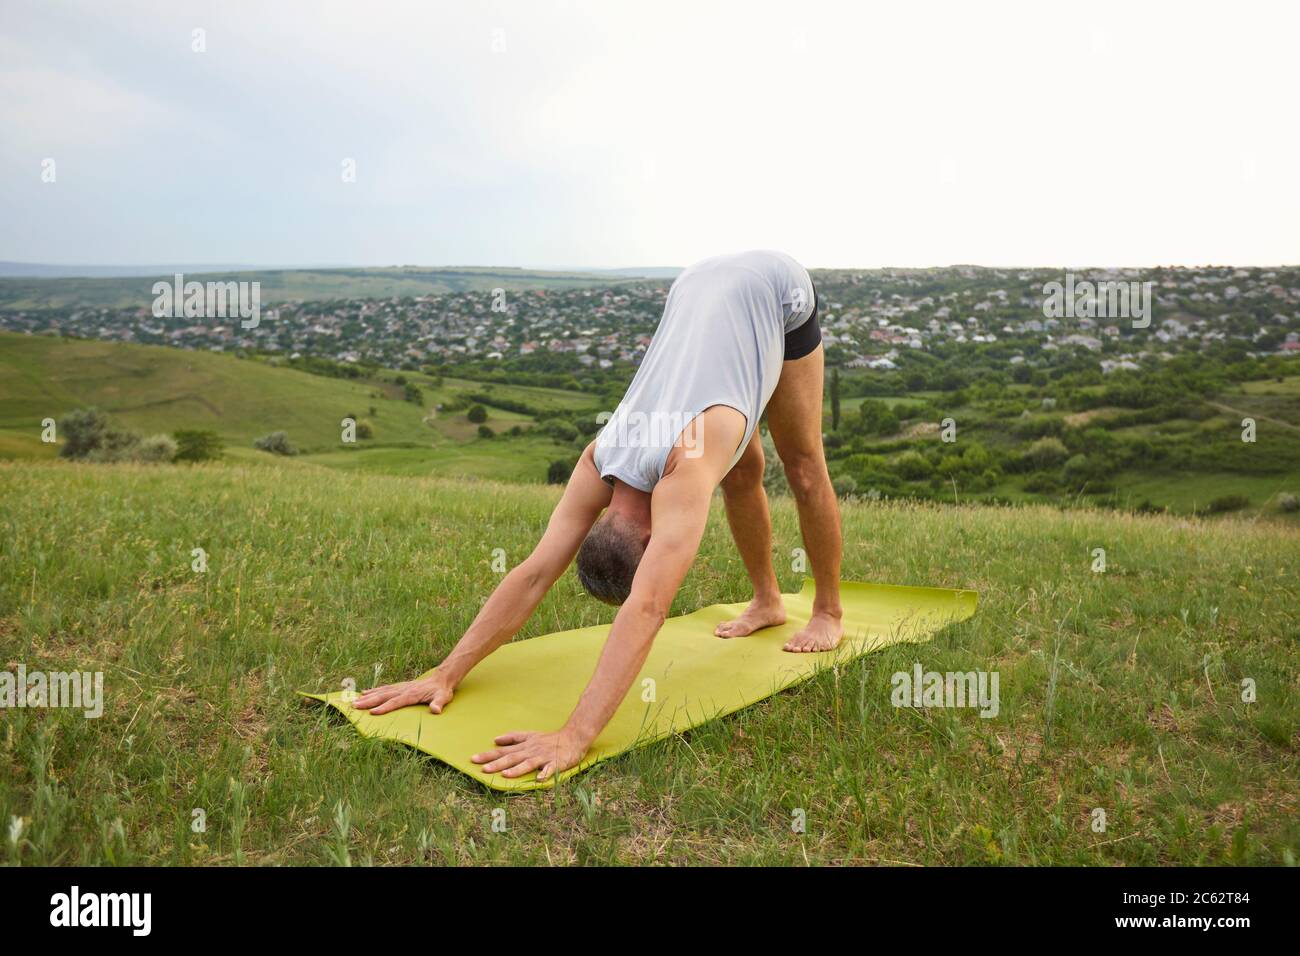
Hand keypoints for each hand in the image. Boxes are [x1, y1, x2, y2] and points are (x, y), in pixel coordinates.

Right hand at [351, 670, 455, 715]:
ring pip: (381, 691)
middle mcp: (404, 689)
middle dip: (369, 701)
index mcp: (412, 694)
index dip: (384, 707)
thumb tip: (436, 710)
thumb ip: (439, 703)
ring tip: (354, 700)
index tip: (372, 712)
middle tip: (354, 706)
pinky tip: (365, 692)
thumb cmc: (442, 691)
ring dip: (368, 696)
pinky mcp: (400, 686)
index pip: (395, 702)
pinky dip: (374, 690)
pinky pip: (385, 688)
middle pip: (383, 696)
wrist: (442, 678)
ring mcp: (401, 687)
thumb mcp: (443, 698)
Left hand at [471, 729, 588, 781]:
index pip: (503, 751)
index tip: (473, 759)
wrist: (573, 737)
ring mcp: (543, 757)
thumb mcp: (530, 735)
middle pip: (512, 757)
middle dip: (498, 763)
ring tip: (504, 774)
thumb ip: (513, 738)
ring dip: (516, 769)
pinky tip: (539, 779)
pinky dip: (545, 774)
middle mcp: (531, 751)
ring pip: (528, 763)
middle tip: (483, 769)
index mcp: (524, 746)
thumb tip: (495, 740)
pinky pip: (550, 769)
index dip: (489, 755)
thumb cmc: (550, 739)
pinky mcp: (556, 763)